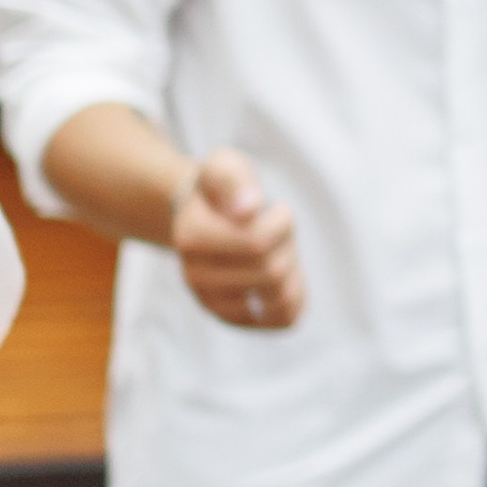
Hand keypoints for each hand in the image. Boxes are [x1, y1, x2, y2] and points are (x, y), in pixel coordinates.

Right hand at [172, 149, 305, 331]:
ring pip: (279, 298)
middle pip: (272, 272)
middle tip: (278, 230)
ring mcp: (211, 302)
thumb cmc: (221, 189)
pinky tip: (286, 277)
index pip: (257, 243)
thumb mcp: (225, 167)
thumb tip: (247, 208)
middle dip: (287, 245)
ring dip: (292, 269)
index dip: (282, 222)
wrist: (203, 216)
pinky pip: (280, 320)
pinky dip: (294, 298)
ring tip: (277, 250)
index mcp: (191, 236)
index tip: (276, 208)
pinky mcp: (232, 318)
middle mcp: (195, 276)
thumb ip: (235, 180)